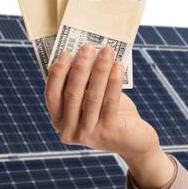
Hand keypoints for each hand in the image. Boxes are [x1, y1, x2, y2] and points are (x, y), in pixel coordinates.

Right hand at [44, 44, 165, 180]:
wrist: (135, 141)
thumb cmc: (110, 116)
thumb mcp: (92, 102)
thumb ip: (83, 86)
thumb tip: (84, 55)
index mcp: (59, 121)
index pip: (52, 94)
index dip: (57, 73)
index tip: (66, 52)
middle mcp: (69, 130)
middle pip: (72, 93)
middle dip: (81, 66)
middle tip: (88, 46)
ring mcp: (88, 133)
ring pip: (92, 95)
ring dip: (99, 69)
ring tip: (107, 51)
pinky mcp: (108, 132)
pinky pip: (110, 101)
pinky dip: (114, 81)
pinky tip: (118, 66)